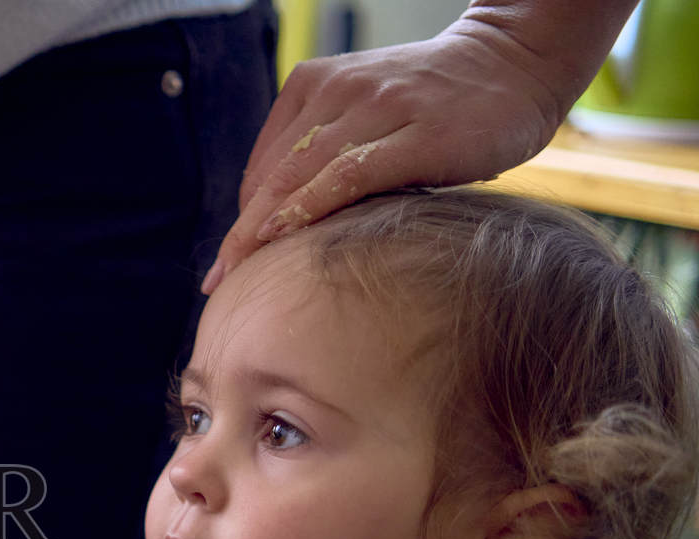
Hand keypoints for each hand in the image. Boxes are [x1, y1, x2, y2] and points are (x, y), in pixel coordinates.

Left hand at [204, 18, 573, 292]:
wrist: (518, 59)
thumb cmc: (440, 106)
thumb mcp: (370, 122)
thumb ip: (328, 159)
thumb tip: (288, 228)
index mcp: (315, 86)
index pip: (265, 165)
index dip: (243, 218)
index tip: (226, 266)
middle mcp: (340, 91)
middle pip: (274, 174)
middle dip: (241, 233)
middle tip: (216, 282)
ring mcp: (379, 107)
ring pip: (302, 174)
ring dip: (263, 229)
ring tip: (240, 275)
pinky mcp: (419, 132)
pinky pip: (350, 174)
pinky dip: (311, 207)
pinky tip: (285, 238)